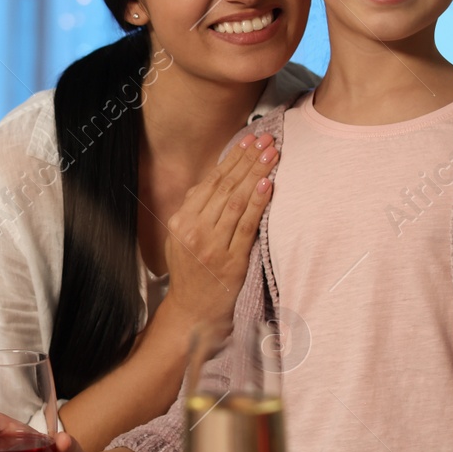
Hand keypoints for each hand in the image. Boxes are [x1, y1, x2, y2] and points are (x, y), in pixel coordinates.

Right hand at [156, 134, 279, 338]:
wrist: (192, 312)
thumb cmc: (191, 274)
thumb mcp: (181, 239)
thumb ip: (195, 210)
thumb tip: (216, 179)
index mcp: (180, 221)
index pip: (210, 182)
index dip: (232, 159)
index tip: (248, 140)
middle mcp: (194, 230)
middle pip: (225, 186)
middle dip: (248, 159)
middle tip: (266, 139)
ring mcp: (212, 246)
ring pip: (236, 201)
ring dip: (256, 174)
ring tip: (272, 154)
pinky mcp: (231, 261)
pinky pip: (247, 226)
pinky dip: (257, 204)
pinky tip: (267, 185)